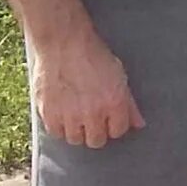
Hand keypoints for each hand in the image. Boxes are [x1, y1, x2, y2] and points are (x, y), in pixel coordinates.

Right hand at [30, 29, 142, 148]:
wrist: (64, 44)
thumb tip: (138, 124)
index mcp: (114, 103)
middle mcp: (92, 113)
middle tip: (93, 120)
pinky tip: (63, 115)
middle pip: (96, 141)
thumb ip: (129, 103)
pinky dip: (59, 127)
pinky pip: (56, 133)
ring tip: (77, 116)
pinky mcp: (48, 113)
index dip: (115, 126)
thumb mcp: (119, 76)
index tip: (110, 120)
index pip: (118, 131)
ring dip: (78, 131)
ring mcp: (69, 115)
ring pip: (75, 140)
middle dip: (97, 132)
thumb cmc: (94, 56)